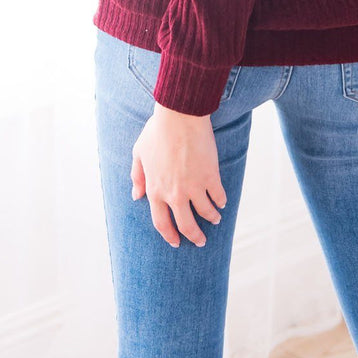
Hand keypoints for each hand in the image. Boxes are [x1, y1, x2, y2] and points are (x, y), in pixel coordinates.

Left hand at [131, 103, 227, 247]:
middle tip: (200, 241)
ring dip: (211, 218)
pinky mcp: (210, 176)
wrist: (180, 116)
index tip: (175, 241)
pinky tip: (222, 202)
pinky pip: (218, 196)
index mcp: (155, 190)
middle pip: (186, 225)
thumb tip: (135, 196)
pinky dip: (221, 201)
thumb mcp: (139, 153)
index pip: (161, 222)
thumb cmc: (157, 131)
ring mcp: (194, 186)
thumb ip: (137, 176)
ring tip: (216, 219)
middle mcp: (174, 193)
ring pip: (205, 213)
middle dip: (194, 236)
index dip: (169, 235)